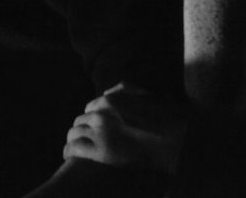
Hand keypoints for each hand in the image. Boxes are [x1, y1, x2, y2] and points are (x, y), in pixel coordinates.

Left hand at [64, 83, 186, 173]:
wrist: (177, 143)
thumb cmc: (167, 120)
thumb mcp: (149, 96)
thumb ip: (128, 90)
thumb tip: (110, 91)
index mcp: (111, 100)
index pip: (90, 108)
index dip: (92, 118)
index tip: (94, 127)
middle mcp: (102, 114)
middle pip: (80, 121)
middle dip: (83, 130)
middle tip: (87, 140)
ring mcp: (99, 133)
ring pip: (73, 134)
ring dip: (73, 140)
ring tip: (73, 149)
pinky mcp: (99, 152)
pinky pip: (73, 149)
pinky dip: (69, 151)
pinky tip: (70, 156)